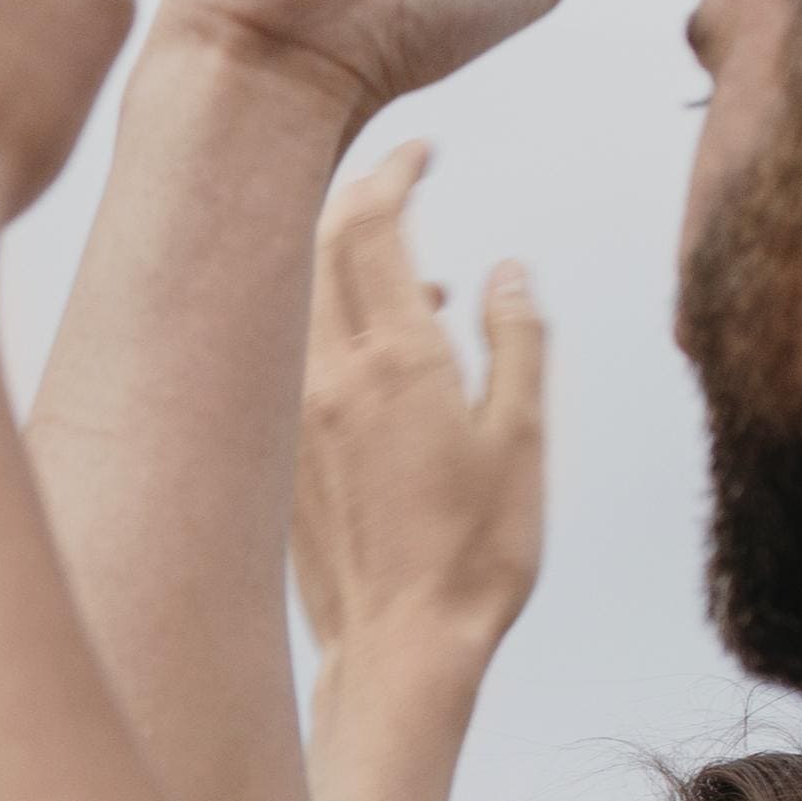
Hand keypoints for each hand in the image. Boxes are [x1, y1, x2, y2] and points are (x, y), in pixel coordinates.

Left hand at [292, 142, 545, 678]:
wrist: (398, 650)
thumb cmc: (476, 556)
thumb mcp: (523, 438)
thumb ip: (517, 339)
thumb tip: (506, 268)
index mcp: (396, 363)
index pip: (372, 225)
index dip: (393, 171)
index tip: (422, 150)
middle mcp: (327, 376)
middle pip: (317, 245)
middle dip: (358, 199)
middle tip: (405, 183)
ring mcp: (291, 414)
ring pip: (298, 299)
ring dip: (348, 265)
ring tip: (421, 284)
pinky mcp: (278, 451)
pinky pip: (293, 354)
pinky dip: (334, 325)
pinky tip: (392, 357)